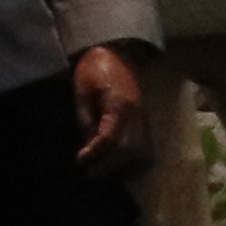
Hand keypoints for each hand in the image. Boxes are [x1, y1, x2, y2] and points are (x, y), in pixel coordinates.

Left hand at [66, 43, 148, 171]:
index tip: (80, 161)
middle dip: (109, 164)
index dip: (95, 152)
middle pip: (128, 148)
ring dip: (122, 164)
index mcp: (119, 104)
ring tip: (103, 170)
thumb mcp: (81, 91)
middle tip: (89, 173)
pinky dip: (134, 157)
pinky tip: (119, 164)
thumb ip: (84, 118)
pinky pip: (145, 144)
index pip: (110, 137)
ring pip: (140, 149)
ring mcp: (144, 116)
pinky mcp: (145, 118)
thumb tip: (87, 144)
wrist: (116, 52)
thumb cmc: (93, 69)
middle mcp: (136, 113)